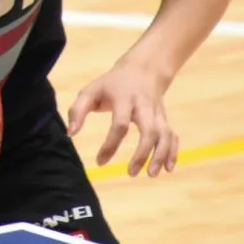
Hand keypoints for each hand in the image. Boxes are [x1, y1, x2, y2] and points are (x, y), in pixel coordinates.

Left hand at [67, 59, 178, 177]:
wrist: (144, 68)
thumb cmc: (112, 84)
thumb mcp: (91, 90)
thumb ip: (77, 110)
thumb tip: (71, 134)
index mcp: (124, 99)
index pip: (120, 124)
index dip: (110, 144)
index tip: (100, 162)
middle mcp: (144, 106)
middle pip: (149, 130)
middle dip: (143, 153)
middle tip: (131, 173)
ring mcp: (157, 113)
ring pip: (165, 134)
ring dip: (160, 155)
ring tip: (151, 174)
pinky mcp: (165, 118)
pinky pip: (172, 136)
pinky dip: (173, 152)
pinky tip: (168, 168)